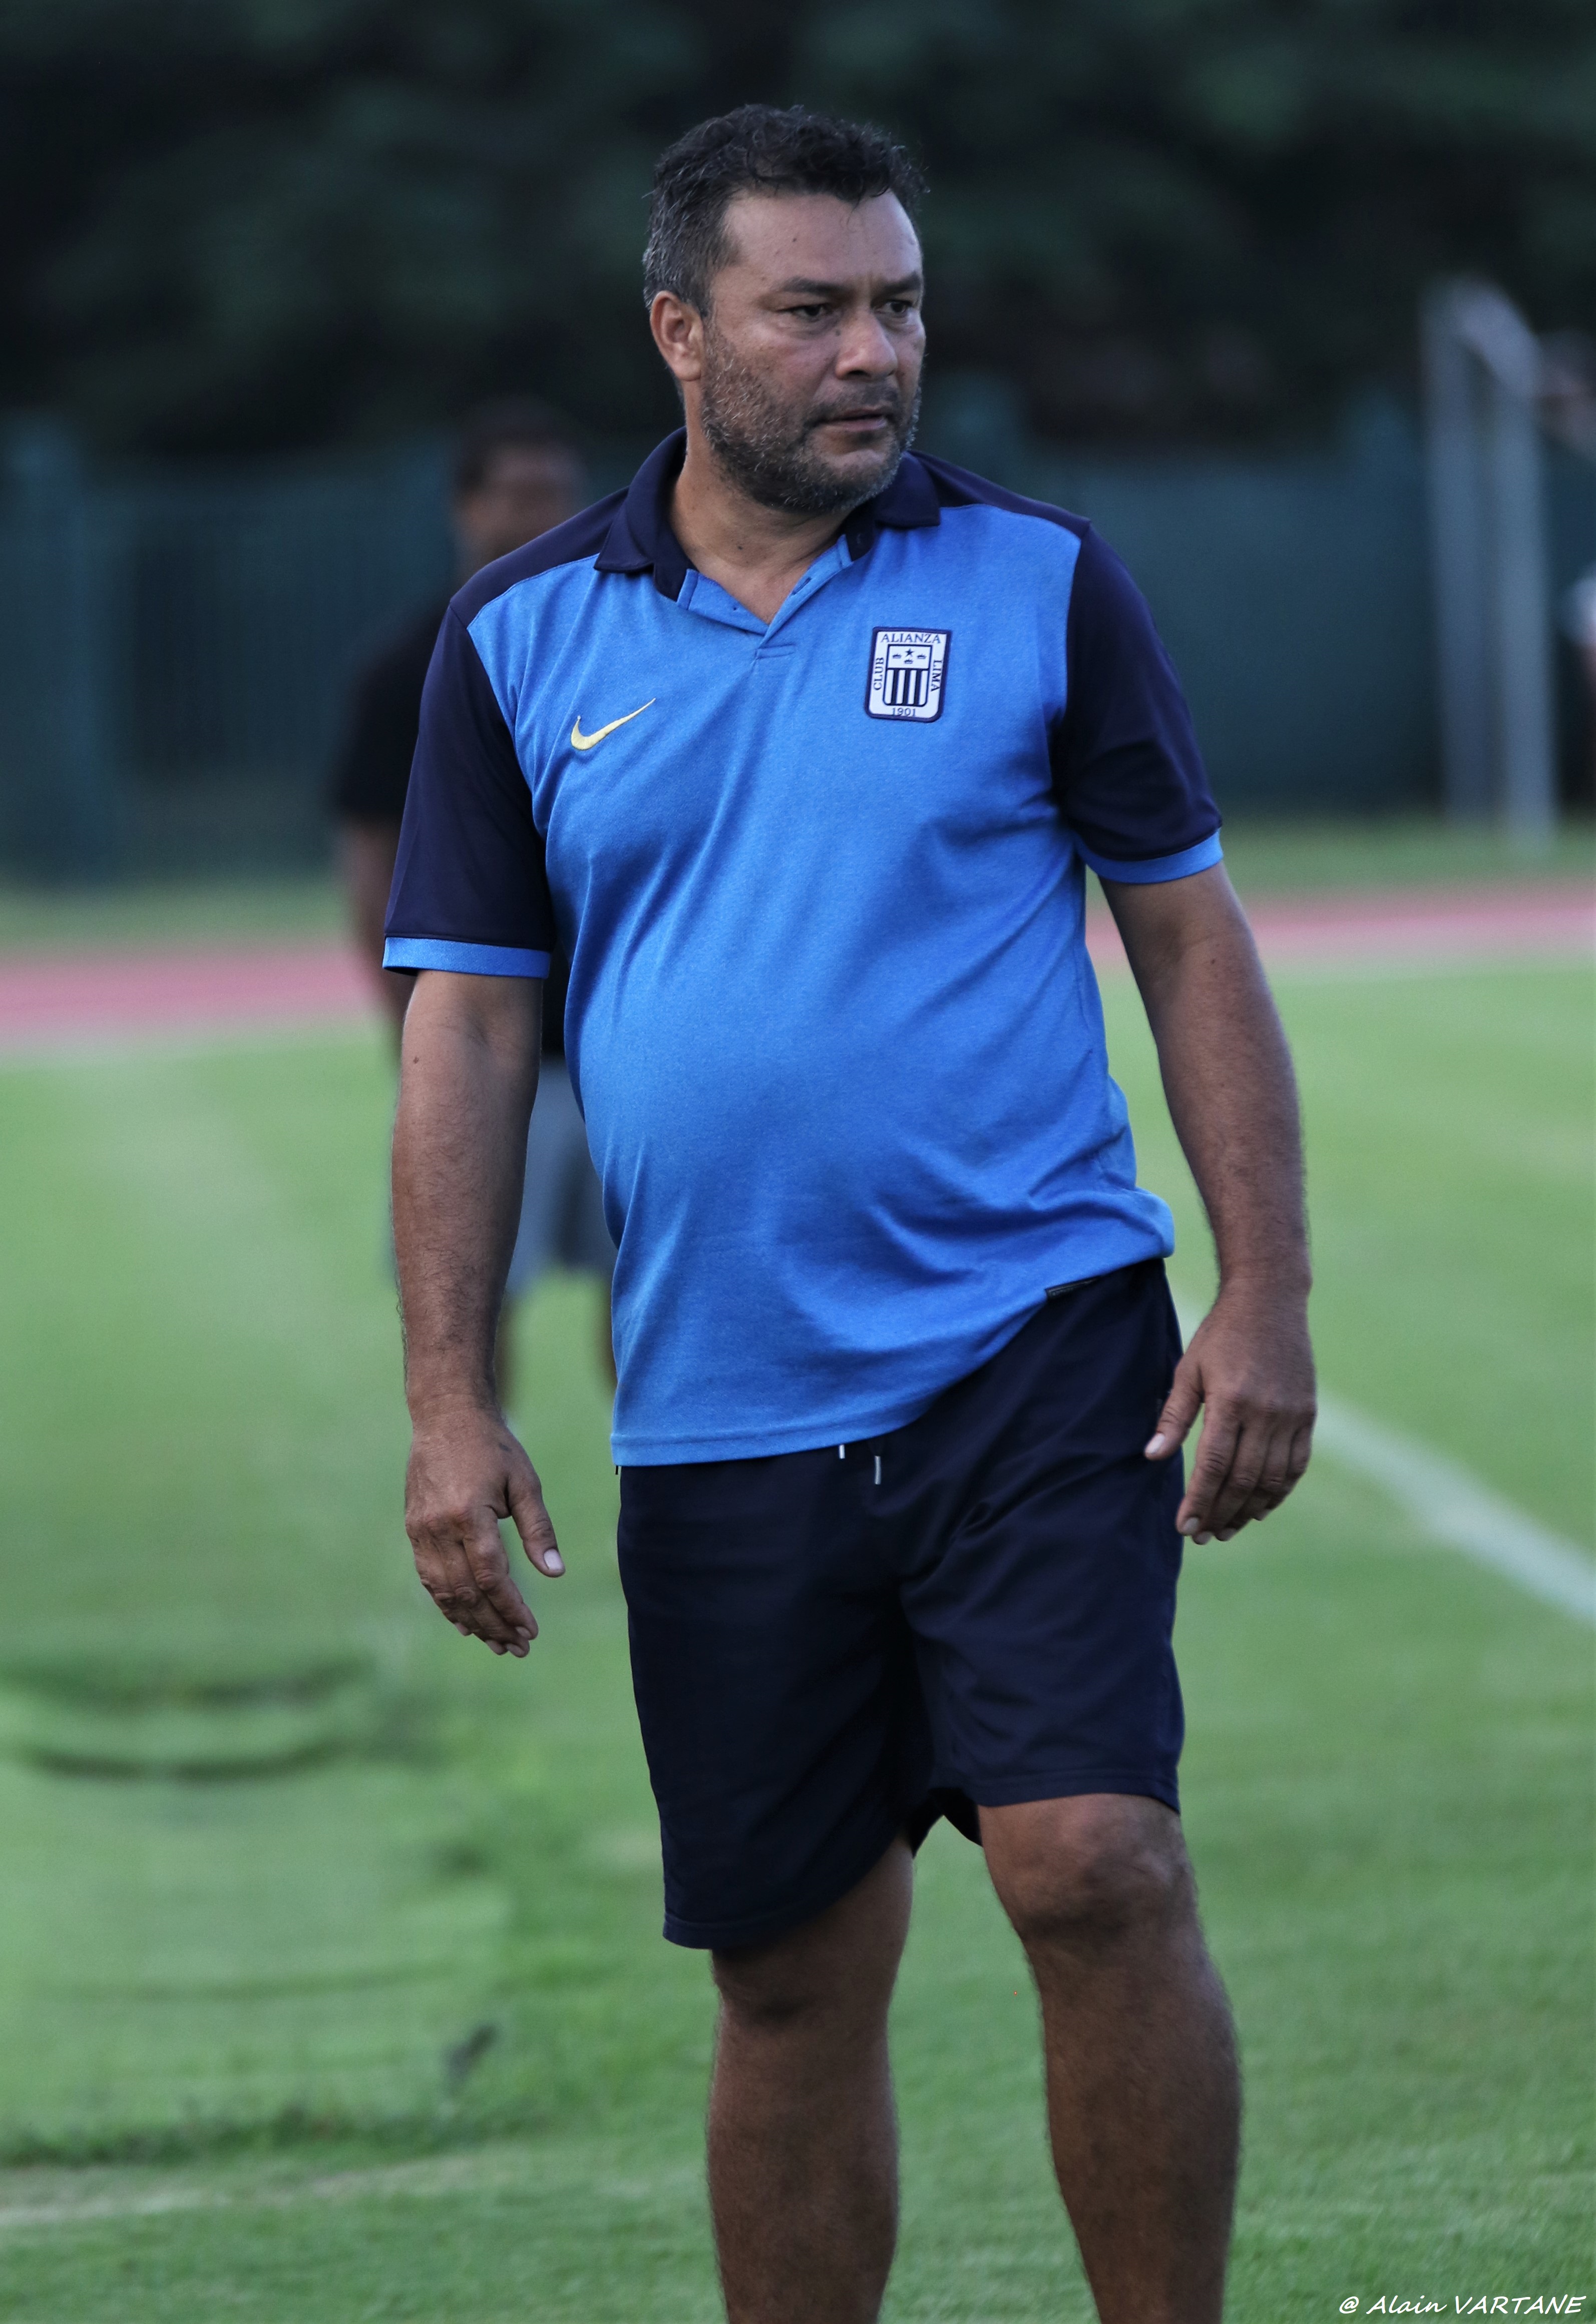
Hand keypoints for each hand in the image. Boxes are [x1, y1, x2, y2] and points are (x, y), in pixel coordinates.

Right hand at [404, 1403, 563, 1654]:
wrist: (445, 1417)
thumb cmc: (493, 1447)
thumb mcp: (524, 1482)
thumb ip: (538, 1529)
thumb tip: (555, 1574)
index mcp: (468, 1514)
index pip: (491, 1576)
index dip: (511, 1608)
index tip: (531, 1631)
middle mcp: (438, 1527)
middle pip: (466, 1592)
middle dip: (494, 1624)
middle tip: (517, 1648)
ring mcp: (421, 1530)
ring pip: (443, 1591)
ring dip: (470, 1621)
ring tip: (496, 1643)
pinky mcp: (413, 1529)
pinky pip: (429, 1577)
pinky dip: (447, 1604)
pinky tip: (465, 1622)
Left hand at [1144, 1281, 1315, 1542]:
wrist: (1269, 1301)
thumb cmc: (1219, 1335)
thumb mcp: (1188, 1369)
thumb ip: (1173, 1416)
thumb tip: (1152, 1457)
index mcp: (1231, 1401)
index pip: (1214, 1467)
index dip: (1199, 1501)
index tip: (1184, 1527)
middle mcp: (1266, 1413)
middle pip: (1243, 1480)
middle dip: (1221, 1514)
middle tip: (1203, 1536)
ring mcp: (1291, 1415)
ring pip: (1273, 1479)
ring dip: (1249, 1510)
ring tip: (1227, 1528)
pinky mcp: (1308, 1415)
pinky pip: (1297, 1465)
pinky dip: (1279, 1491)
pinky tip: (1260, 1507)